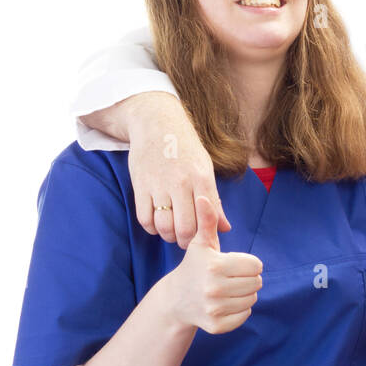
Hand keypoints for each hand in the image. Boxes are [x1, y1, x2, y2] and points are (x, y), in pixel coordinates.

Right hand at [124, 94, 231, 247]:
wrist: (157, 124)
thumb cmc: (186, 149)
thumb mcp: (206, 169)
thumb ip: (214, 200)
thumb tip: (225, 228)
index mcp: (202, 179)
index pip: (206, 219)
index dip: (204, 236)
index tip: (202, 239)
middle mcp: (181, 182)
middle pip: (185, 228)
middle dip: (186, 241)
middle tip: (185, 240)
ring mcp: (159, 184)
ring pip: (164, 226)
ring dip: (168, 236)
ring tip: (171, 233)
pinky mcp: (140, 185)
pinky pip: (144, 218)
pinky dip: (151, 228)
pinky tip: (156, 224)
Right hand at [164, 195, 261, 334]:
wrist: (176, 300)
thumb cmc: (194, 266)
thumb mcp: (201, 243)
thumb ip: (207, 221)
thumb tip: (203, 198)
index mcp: (214, 267)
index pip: (255, 265)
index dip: (248, 263)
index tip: (232, 264)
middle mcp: (213, 289)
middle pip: (256, 283)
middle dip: (247, 278)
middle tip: (230, 277)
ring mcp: (215, 310)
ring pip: (252, 299)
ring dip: (245, 293)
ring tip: (228, 289)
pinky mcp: (217, 326)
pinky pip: (245, 314)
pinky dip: (240, 309)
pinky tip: (225, 303)